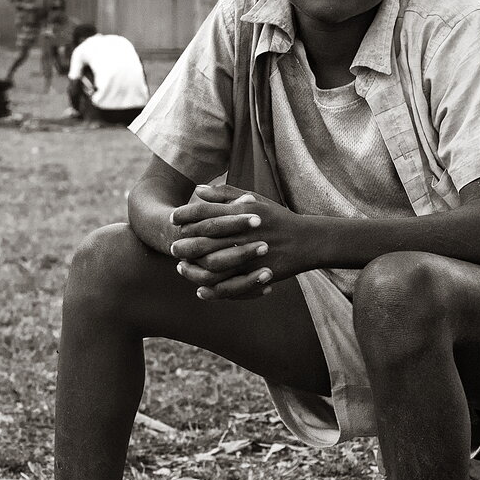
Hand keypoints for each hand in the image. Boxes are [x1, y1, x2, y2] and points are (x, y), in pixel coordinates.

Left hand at [169, 184, 316, 299]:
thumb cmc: (277, 218)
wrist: (306, 240)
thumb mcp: (253, 199)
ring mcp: (250, 255)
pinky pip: (229, 286)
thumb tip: (198, 190)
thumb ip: (224, 193)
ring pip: (213, 265)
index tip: (173, 219)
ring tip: (181, 267)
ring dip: (194, 268)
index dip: (185, 215)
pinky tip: (199, 289)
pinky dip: (212, 290)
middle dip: (184, 244)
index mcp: (242, 212)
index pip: (206, 212)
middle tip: (172, 247)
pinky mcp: (256, 274)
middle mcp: (244, 233)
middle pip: (204, 240)